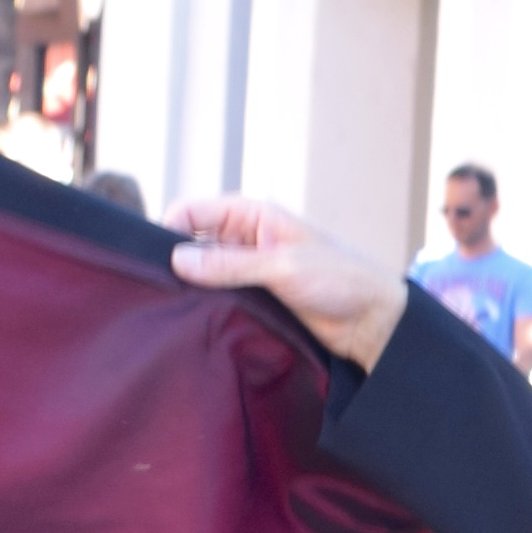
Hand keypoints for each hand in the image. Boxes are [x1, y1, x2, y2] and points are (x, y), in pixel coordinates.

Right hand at [167, 193, 403, 370]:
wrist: (373, 321)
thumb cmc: (340, 279)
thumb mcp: (282, 266)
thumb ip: (230, 264)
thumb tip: (178, 260)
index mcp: (254, 215)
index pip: (193, 211)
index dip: (170, 229)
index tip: (158, 260)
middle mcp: (246, 238)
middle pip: (192, 241)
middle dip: (178, 261)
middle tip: (164, 288)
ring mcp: (248, 269)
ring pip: (203, 272)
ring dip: (192, 287)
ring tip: (177, 307)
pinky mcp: (254, 298)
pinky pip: (219, 297)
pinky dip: (207, 304)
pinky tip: (196, 319)